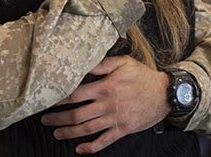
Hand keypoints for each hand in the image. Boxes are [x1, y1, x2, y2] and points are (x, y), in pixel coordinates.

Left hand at [41, 55, 171, 154]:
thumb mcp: (123, 62)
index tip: (48, 100)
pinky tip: (79, 149)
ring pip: (87, 129)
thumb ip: (101, 64)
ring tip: (56, 133)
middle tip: (45, 120)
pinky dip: (91, 147)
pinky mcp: (123, 129)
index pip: (75, 95)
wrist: (165, 93)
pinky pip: (104, 141)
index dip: (59, 99)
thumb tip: (83, 65)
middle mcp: (107, 105)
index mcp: (105, 87)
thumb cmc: (143, 76)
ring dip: (69, 133)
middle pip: (77, 114)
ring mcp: (115, 119)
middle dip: (58, 118)